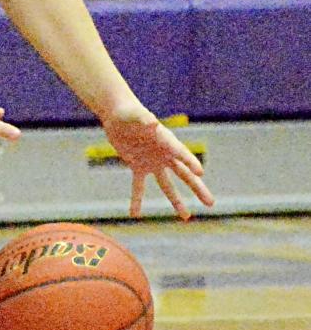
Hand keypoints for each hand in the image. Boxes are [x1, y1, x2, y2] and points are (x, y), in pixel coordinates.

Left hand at [103, 105, 214, 220]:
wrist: (118, 115)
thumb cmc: (129, 112)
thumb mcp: (136, 115)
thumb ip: (144, 119)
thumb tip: (152, 122)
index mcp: (167, 141)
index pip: (181, 153)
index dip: (190, 162)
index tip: (200, 172)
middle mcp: (164, 155)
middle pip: (184, 174)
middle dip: (197, 188)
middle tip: (211, 203)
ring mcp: (152, 162)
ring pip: (167, 185)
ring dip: (176, 200)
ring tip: (186, 217)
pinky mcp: (138, 166)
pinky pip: (139, 186)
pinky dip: (137, 199)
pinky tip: (135, 214)